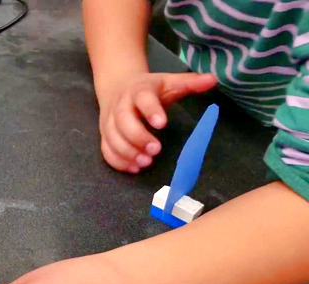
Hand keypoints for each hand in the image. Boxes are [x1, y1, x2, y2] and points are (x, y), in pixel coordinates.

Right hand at [97, 72, 215, 172]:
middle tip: (156, 150)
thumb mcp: (168, 82)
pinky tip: (134, 168)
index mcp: (138, 90)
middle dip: (137, 137)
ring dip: (127, 152)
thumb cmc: (148, 89)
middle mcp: (120, 105)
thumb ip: (189, 83)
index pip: (142, 98)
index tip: (162, 123)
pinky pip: (106, 150)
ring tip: (145, 162)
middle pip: (122, 121)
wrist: (117, 86)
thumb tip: (213, 80)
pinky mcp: (105, 135)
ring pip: (112, 138)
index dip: (151, 110)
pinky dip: (118, 161)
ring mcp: (109, 121)